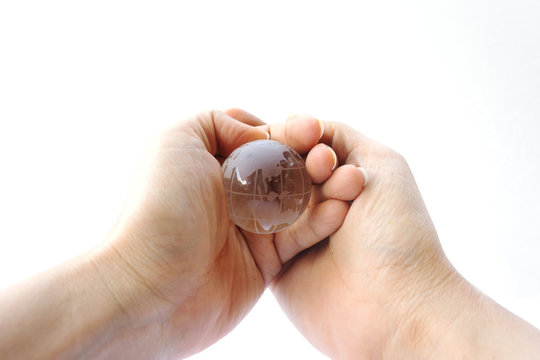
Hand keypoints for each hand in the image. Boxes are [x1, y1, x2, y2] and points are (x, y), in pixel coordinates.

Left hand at [93, 110, 364, 357]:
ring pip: (301, 199)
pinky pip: (302, 234)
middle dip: (312, 159)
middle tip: (329, 159)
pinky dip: (323, 220)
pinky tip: (340, 210)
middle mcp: (235, 192)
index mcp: (216, 162)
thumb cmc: (162, 208)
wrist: (153, 287)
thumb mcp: (178, 140)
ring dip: (326, 188)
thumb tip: (259, 135)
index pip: (264, 139)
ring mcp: (252, 225)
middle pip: (287, 167)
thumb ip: (218, 122)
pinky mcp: (267, 258)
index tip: (310, 131)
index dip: (289, 133)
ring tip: (350, 181)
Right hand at [269, 119, 539, 357]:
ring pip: (269, 198)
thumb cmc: (397, 233)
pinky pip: (258, 233)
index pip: (307, 146)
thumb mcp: (383, 164)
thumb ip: (342, 135)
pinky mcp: (277, 261)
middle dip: (293, 162)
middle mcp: (318, 204)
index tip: (310, 140)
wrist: (394, 306)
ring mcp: (296, 233)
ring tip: (306, 199)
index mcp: (344, 180)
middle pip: (284, 169)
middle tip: (316, 170)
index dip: (303, 137)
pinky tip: (269, 213)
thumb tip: (305, 122)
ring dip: (283, 192)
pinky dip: (261, 220)